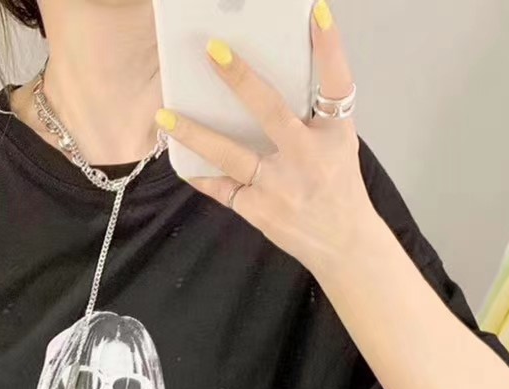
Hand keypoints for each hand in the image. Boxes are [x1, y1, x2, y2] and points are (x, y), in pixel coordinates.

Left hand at [157, 1, 376, 278]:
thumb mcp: (337, 145)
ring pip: (232, 155)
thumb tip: (261, 86)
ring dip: (195, 134)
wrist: (344, 245)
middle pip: (271, 112)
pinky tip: (179, 161)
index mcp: (333, 133)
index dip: (329, 46)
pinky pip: (221, 188)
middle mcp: (307, 156)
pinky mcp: (259, 210)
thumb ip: (310, 115)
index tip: (318, 12)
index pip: (337, 82)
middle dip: (242, 80)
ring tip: (164, 116)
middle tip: (213, 51)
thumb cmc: (338, 188)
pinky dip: (200, 175)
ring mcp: (280, 186)